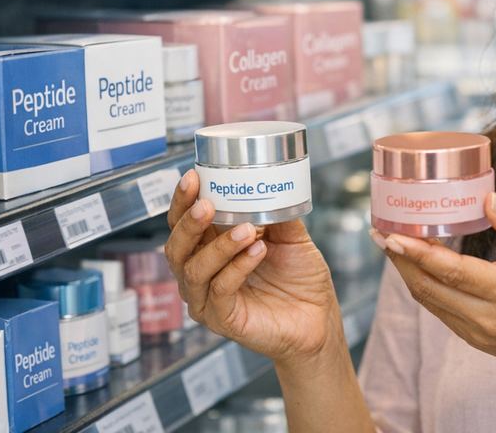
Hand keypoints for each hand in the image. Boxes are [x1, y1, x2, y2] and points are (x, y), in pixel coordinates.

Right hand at [164, 170, 340, 362]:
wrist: (319, 317)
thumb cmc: (300, 278)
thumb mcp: (291, 237)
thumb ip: (277, 213)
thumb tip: (270, 184)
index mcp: (210, 248)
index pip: (183, 223)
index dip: (182, 201)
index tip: (193, 177)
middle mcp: (202, 274)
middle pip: (176, 247)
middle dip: (188, 223)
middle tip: (207, 204)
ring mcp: (208, 299)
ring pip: (195, 270)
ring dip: (220, 246)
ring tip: (248, 230)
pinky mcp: (223, 319)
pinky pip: (220, 290)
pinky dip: (237, 268)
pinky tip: (258, 251)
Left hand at [373, 192, 495, 383]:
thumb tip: (488, 199)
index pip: (450, 271)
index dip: (415, 252)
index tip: (390, 233)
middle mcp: (486, 317)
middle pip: (427, 287)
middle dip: (399, 259)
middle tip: (379, 229)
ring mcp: (478, 333)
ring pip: (429, 301)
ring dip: (407, 273)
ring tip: (392, 242)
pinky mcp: (477, 340)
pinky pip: (441, 311)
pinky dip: (425, 287)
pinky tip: (419, 266)